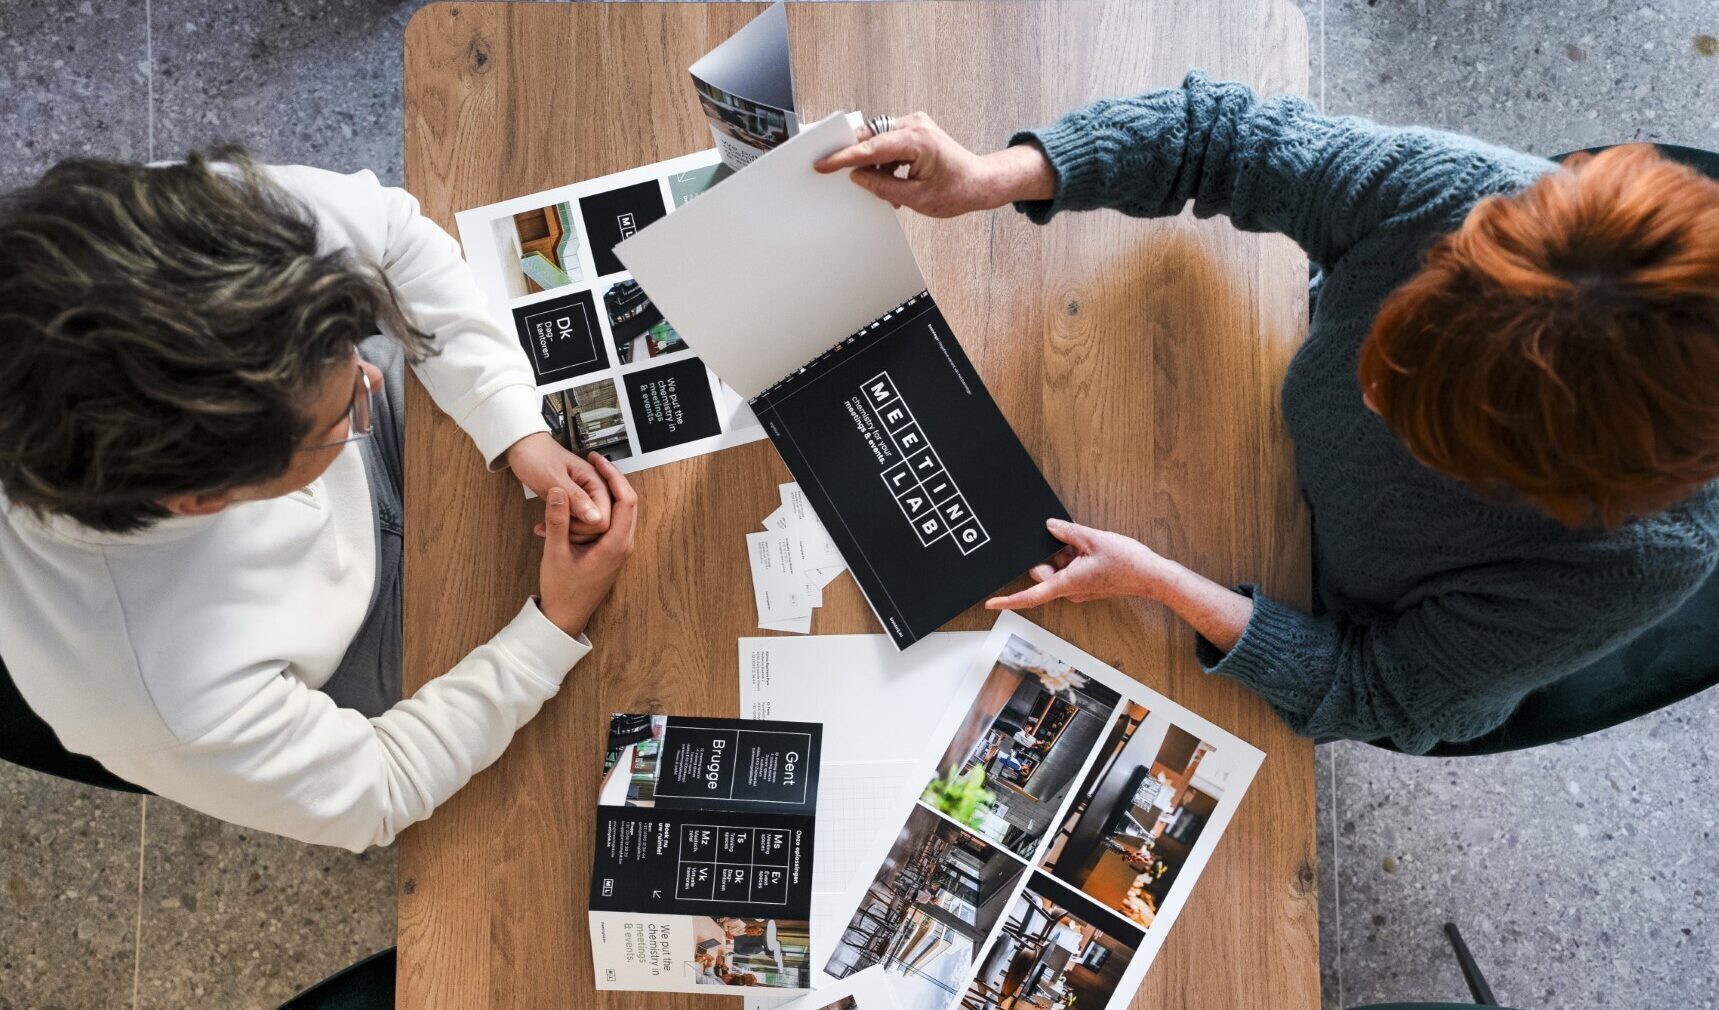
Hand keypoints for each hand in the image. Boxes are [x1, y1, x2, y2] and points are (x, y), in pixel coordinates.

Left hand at [507, 432, 610, 539]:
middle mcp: (595, 489)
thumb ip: (575, 498)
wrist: (523, 448)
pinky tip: (551, 522)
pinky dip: (565, 525)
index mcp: (596, 481)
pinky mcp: (576, 501)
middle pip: (600, 523)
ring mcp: (586, 496)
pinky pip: (578, 521)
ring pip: (589, 525)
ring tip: (549, 524)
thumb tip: (596, 519)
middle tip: (556, 524)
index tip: (565, 524)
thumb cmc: (536, 457)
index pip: (604, 517)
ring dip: (570, 529)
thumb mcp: (554, 479)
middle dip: (578, 530)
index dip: (585, 527)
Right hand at [537, 453, 638, 636]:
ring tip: (589, 475)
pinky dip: (602, 506)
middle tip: (596, 462)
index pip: (626, 500)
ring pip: (622, 511)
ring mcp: (620, 549)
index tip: (600, 462)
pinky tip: (584, 500)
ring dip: (608, 492)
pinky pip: (614, 521)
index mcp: (616, 545)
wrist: (566, 616)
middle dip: (613, 479)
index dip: (614, 476)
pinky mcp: (612, 551)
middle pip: (629, 502)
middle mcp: (623, 545)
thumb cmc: (563, 591)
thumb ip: (557, 521)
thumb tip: (558, 491)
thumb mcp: (555, 553)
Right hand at [812, 112, 1054, 217]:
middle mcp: (915, 125)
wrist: (981, 182)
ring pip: (876, 139)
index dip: (843, 157)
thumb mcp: (917, 198)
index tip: (823, 163)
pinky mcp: (914, 130)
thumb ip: (883, 187)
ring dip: (871, 162)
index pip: (871, 148)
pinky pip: (887, 142)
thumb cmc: (959, 190)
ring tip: (881, 187)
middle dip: (853, 155)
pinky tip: (889, 180)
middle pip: (869, 136)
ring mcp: (915, 124)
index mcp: (918, 140)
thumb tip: (858, 178)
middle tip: (833, 171)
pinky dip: (882, 161)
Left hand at [986, 518, 1173, 609]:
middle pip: (1044, 574)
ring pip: (1058, 570)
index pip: (1030, 595)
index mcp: (1067, 583)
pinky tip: (1089, 548)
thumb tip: (1049, 526)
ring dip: (1065, 555)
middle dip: (1048, 555)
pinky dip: (1074, 558)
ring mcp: (1080, 589)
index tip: (991, 603)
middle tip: (1068, 541)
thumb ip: (1067, 532)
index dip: (1008, 600)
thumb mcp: (1093, 539)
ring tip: (1086, 545)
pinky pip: (1070, 570)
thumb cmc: (1128, 563)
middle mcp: (1071, 590)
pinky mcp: (1088, 584)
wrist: (1153, 577)